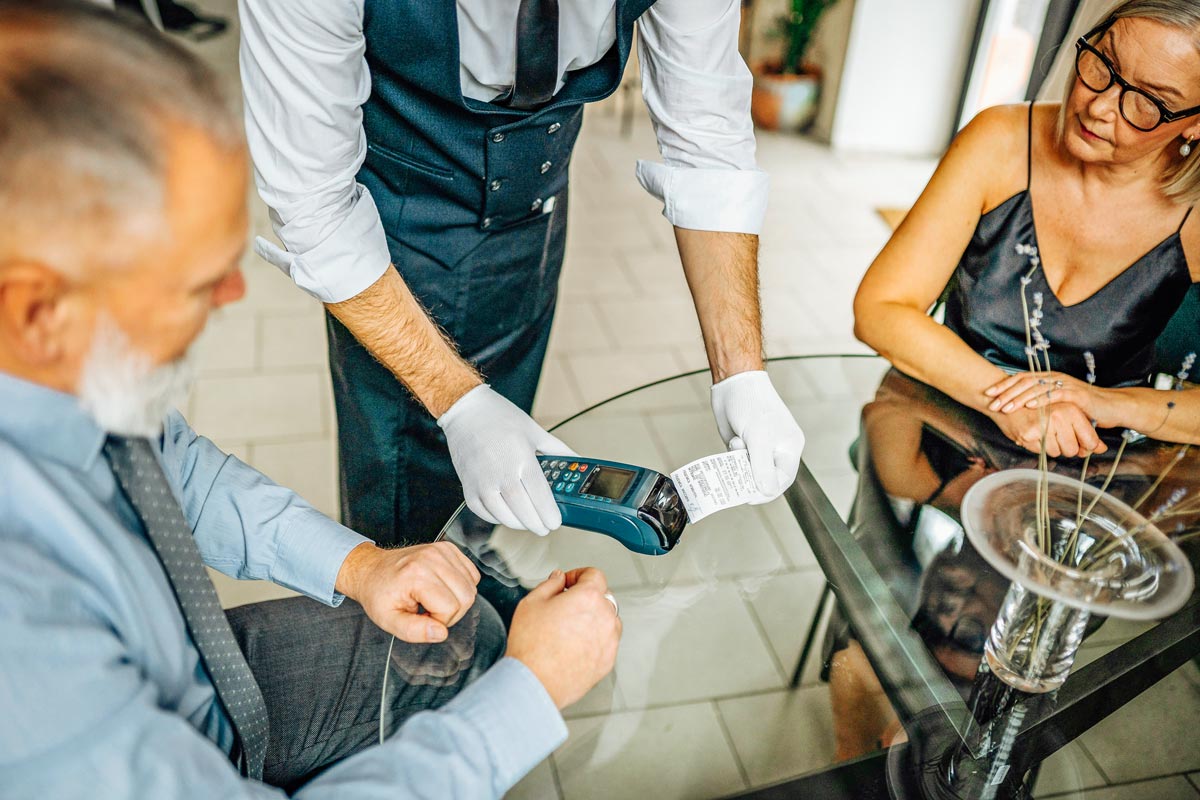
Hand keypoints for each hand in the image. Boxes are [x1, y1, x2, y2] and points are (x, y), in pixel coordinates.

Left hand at [336, 542, 480, 642]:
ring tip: (434, 599)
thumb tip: (440, 632)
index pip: (450, 608)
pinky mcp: (448, 548)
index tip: (421, 617)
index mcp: (417, 574)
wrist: (372, 570)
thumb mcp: (388, 620)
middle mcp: (432, 558)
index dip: (438, 621)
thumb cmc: (379, 594)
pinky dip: (461, 586)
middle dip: (451, 612)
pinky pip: (472, 574)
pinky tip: (442, 588)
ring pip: (472, 586)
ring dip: (456, 599)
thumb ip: (414, 631)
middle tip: (428, 611)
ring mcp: (442, 550)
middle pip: (466, 597)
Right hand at [437, 385, 575, 534]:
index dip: (549, 513)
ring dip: (518, 524)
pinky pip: (483, 512)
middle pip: (523, 510)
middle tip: (545, 527)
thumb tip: (576, 461)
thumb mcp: (535, 431)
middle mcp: (500, 472)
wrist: (466, 411)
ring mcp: (482, 482)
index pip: (540, 495)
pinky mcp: (467, 486)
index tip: (555, 521)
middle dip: (537, 524)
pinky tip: (507, 516)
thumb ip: (557, 450)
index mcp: (522, 458)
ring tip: (528, 523)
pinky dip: (497, 518)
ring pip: (502, 516)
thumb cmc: (500, 417)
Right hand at [505, 568, 620, 709]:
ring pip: (608, 620)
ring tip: (570, 628)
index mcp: (588, 597)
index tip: (568, 583)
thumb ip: (550, 584)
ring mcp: (609, 640)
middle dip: (586, 597)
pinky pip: (607, 642)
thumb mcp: (532, 603)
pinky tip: (574, 645)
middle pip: (603, 596)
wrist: (534, 682)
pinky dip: (596, 640)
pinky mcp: (608, 661)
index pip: (594, 575)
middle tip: (565, 606)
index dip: (578, 575)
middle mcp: (604, 617)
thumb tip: (559, 578)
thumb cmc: (531, 646)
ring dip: (594, 618)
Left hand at [710, 370, 804, 501]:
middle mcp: (775, 450)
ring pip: (748, 471)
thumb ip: (762, 467)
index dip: (767, 491)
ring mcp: (758, 448)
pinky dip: (731, 458)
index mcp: (789, 448)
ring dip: (738, 464)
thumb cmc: (752, 404)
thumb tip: (766, 491)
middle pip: (764, 478)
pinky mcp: (742, 445)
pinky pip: (736, 462)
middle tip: (737, 476)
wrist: (733, 382)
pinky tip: (733, 440)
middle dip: (750, 478)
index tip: (749, 496)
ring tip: (737, 443)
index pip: (782, 480)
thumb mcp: (759, 438)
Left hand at [985, 371, 1117, 426]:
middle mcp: (1054, 378)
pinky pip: (1055, 395)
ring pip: (1037, 388)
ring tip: (1006, 407)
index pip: (1021, 379)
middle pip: (1025, 382)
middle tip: (992, 404)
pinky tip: (1030, 406)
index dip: (1004, 386)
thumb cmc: (1082, 407)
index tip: (988, 395)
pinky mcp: (1076, 394)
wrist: (1111, 407)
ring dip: (1019, 398)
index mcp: (1048, 379)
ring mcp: (1065, 384)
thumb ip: (1041, 403)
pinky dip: (1041, 400)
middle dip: (1006, 393)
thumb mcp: (1057, 405)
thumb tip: (1018, 409)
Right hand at [987, 403, 1106, 457]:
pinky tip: (1033, 434)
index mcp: (1071, 409)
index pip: (1089, 439)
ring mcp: (1043, 426)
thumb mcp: (1065, 413)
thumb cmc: (1038, 408)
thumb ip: (1085, 431)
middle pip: (1073, 449)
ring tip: (1044, 433)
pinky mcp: (1028, 435)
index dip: (1086, 447)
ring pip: (1057, 452)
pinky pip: (1041, 452)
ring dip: (1052, 447)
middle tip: (1058, 438)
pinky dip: (1038, 446)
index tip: (1083, 447)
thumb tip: (1102, 449)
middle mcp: (1059, 416)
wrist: (1005, 400)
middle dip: (1067, 448)